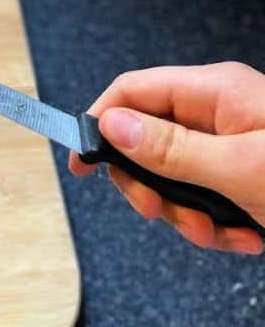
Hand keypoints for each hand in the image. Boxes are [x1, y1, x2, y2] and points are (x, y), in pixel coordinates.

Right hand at [69, 62, 264, 254]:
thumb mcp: (240, 168)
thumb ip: (173, 149)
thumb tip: (112, 126)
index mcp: (214, 91)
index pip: (133, 91)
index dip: (99, 122)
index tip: (81, 161)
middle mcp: (217, 110)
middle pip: (146, 138)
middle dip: (148, 184)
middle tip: (156, 209)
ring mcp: (230, 141)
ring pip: (173, 175)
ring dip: (185, 212)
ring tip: (213, 231)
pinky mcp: (241, 172)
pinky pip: (204, 194)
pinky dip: (215, 223)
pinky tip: (244, 234)